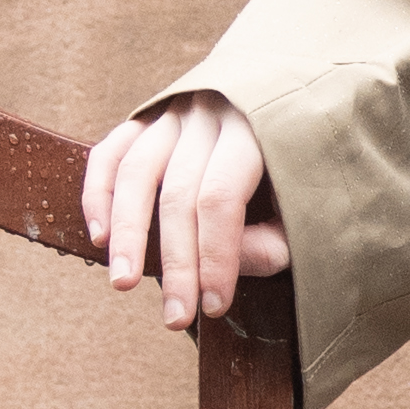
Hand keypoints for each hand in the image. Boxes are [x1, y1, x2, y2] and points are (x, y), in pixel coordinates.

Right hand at [82, 90, 285, 327]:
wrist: (293, 91)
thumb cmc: (302, 163)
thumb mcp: (311, 202)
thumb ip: (276, 238)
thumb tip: (225, 262)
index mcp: (258, 128)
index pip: (222, 197)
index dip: (214, 256)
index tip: (213, 306)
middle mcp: (210, 114)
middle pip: (179, 193)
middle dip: (176, 263)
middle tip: (174, 318)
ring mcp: (173, 112)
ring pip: (136, 172)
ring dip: (126, 233)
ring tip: (123, 283)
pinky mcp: (145, 118)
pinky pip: (110, 154)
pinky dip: (98, 194)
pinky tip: (100, 237)